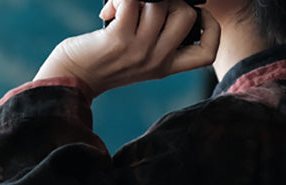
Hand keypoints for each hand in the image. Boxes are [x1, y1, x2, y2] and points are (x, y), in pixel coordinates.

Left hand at [35, 0, 219, 97]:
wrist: (74, 77)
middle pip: (187, 16)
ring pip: (159, 4)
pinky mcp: (119, 39)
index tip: (197, 16)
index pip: (208, 53)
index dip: (211, 29)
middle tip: (150, 7)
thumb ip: (158, 37)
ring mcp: (139, 50)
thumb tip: (169, 0)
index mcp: (167, 66)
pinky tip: (111, 9)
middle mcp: (157, 61)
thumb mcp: (140, 57)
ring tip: (125, 7)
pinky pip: (132, 0)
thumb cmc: (105, 60)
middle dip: (171, 0)